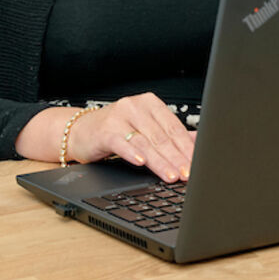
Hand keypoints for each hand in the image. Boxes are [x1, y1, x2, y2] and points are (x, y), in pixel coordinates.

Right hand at [69, 93, 195, 181]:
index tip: (197, 164)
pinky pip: (121, 143)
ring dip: (160, 161)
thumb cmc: (116, 129)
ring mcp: (119, 117)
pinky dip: (132, 153)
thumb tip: (197, 144)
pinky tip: (141, 163)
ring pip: (145, 142)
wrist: (82, 130)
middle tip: (187, 174)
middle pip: (162, 136)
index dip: (187, 148)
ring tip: (171, 175)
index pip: (174, 127)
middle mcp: (136, 107)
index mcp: (151, 104)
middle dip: (177, 158)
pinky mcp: (104, 131)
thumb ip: (170, 134)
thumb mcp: (145, 129)